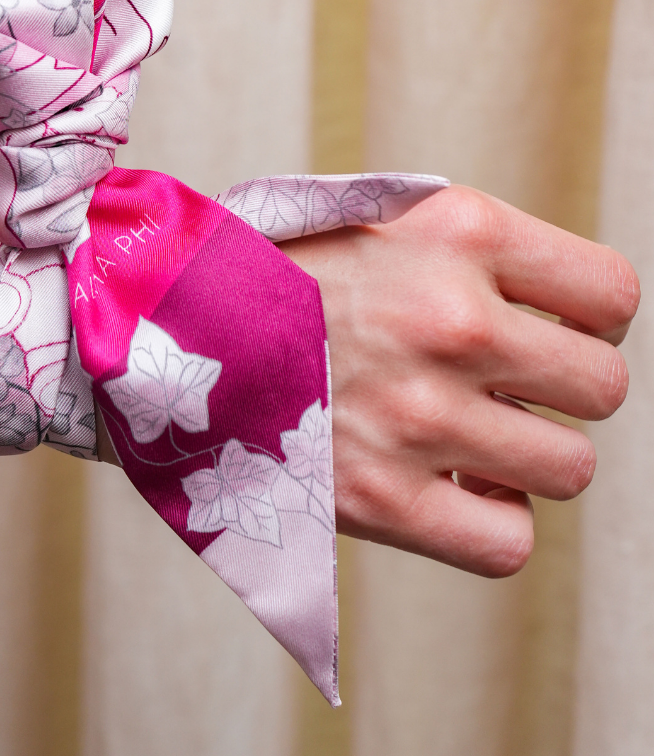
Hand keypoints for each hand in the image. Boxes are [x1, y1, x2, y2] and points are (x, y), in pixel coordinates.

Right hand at [280, 186, 639, 576]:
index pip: (611, 294)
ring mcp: (418, 413)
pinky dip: (489, 523)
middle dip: (562, 393)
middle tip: (505, 388)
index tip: (548, 329)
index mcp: (457, 231)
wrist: (148, 326)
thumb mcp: (373, 214)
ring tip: (465, 437)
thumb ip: (472, 246)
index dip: (588, 321)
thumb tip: (563, 305)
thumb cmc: (267, 269)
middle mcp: (451, 318)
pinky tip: (446, 489)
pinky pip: (508, 542)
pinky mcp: (380, 499)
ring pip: (569, 468)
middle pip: (602, 389)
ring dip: (527, 460)